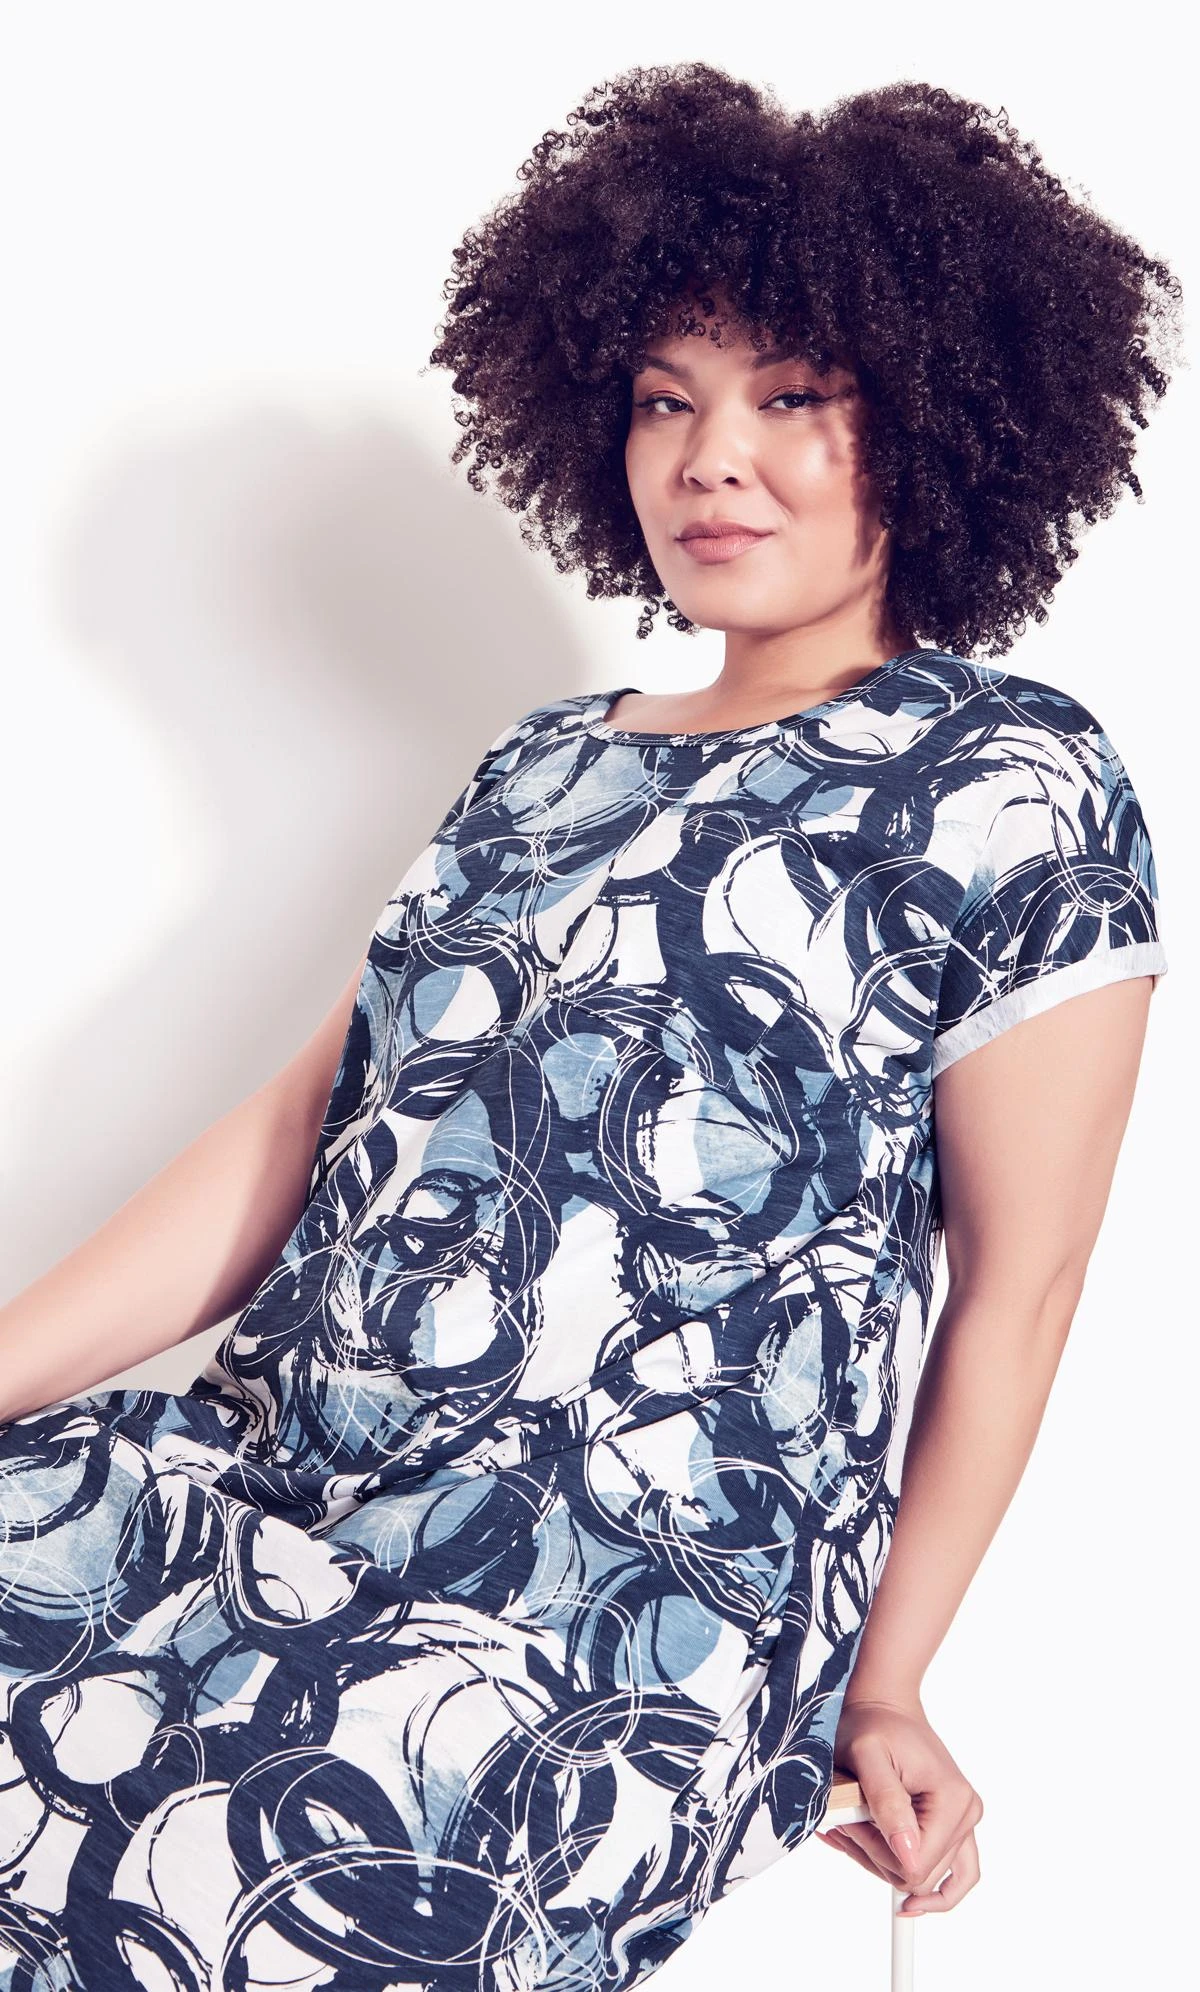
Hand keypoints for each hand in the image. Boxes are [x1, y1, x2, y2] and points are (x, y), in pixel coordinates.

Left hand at [818, 1696, 983, 1915]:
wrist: (884, 1705)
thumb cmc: (872, 1724)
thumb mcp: (867, 1755)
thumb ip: (886, 1803)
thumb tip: (909, 1857)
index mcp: (952, 1800)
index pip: (914, 1867)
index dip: (872, 1853)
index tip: (847, 1822)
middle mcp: (967, 1814)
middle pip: (919, 1877)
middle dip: (874, 1856)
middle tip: (844, 1822)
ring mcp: (965, 1821)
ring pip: (925, 1878)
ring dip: (883, 1862)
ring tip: (852, 1830)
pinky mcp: (956, 1825)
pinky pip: (956, 1874)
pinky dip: (928, 1887)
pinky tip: (905, 1897)